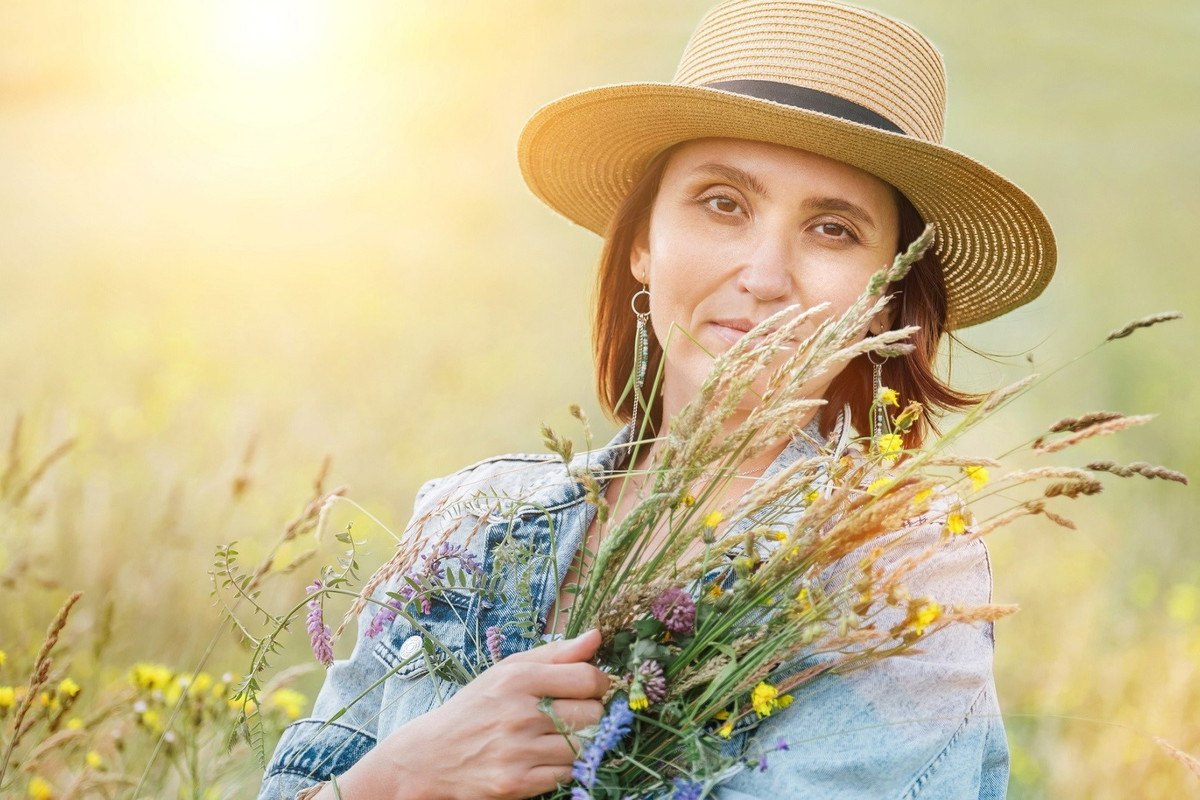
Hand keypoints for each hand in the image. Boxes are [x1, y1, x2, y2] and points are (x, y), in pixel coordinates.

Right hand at [322, 629, 609, 799]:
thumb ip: (555, 654)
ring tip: (555, 736)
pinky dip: (562, 767)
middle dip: (590, 714)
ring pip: (582, 746)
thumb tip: (597, 636)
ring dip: (577, 742)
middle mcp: (519, 714)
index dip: (600, 683)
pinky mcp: (517, 783)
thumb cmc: (476, 707)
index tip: (594, 688)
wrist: (430, 756)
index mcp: (518, 678)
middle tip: (573, 714)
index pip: (587, 678)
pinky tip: (544, 757)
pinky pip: (566, 774)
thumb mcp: (507, 671)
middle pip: (592, 714)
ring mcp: (518, 751)